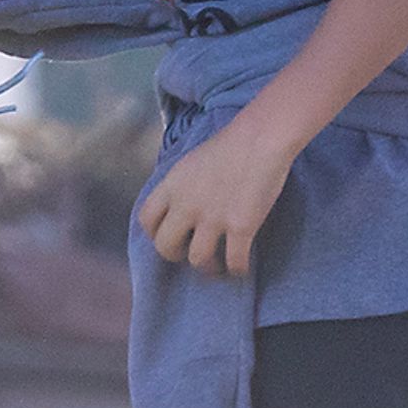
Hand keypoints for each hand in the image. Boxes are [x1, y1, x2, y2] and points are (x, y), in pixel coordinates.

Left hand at [139, 121, 293, 276]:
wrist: (261, 138)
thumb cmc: (231, 144)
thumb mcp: (190, 161)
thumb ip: (179, 186)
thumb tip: (179, 206)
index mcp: (172, 186)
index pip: (146, 219)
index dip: (154, 233)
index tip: (166, 236)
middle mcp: (187, 205)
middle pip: (165, 246)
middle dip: (176, 254)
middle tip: (189, 253)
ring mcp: (213, 218)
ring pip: (198, 259)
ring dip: (207, 266)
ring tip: (218, 265)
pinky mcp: (241, 227)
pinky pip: (235, 262)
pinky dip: (238, 270)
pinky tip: (241, 268)